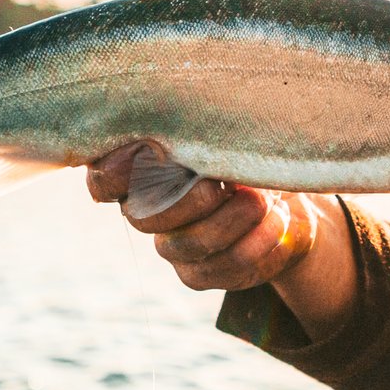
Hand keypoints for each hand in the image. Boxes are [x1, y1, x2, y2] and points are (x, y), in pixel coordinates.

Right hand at [86, 145, 321, 291]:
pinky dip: (258, 240)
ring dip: (233, 219)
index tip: (156, 147)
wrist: (283, 201)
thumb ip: (205, 125)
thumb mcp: (228, 127)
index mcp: (139, 171)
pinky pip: (224, 264)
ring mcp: (171, 246)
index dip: (120, 170)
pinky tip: (277, 218)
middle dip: (189, 198)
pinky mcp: (200, 273)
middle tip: (224, 183)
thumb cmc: (247, 149)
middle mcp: (146, 212)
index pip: (105, 179)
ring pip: (189, 243)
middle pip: (145, 217)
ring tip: (263, 200)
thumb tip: (203, 115)